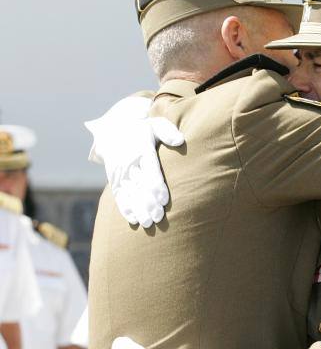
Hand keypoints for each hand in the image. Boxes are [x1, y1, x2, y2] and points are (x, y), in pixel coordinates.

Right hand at [86, 97, 184, 227]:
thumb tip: (180, 140)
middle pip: (140, 186)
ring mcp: (120, 172)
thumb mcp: (155, 124)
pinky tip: (133, 220)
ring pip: (129, 194)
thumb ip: (168, 132)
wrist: (113, 130)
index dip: (156, 185)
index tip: (164, 199)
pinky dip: (125, 208)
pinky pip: (118, 196)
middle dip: (148, 202)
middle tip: (159, 217)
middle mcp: (129, 163)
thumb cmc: (143, 129)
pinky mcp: (114, 180)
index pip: (149, 170)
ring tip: (148, 223)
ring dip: (138, 209)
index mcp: (141, 150)